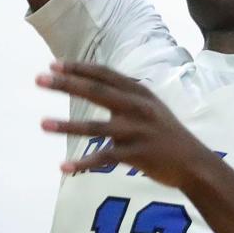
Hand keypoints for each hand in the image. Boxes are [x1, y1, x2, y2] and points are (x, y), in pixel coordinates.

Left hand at [39, 61, 208, 189]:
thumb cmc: (167, 134)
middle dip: (66, 84)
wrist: (193, 162)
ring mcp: (137, 130)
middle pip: (96, 92)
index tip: (54, 65)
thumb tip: (100, 85)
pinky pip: (104, 158)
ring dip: (66, 125)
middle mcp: (137, 107)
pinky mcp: (137, 154)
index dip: (79, 68)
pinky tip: (64, 167)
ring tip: (42, 124)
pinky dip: (83, 164)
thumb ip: (127, 96)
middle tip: (39, 79)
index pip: (104, 75)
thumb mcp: (152, 106)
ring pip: (96, 126)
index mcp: (139, 92)